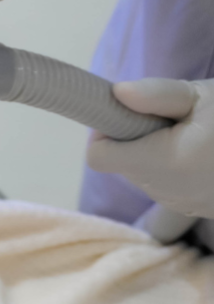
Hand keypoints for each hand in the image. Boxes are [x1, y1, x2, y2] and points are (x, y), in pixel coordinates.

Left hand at [88, 78, 213, 217]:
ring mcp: (183, 205)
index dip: (105, 131)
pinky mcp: (198, 210)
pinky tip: (207, 155)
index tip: (129, 114)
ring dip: (157, 154)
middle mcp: (167, 191)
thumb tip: (115, 93)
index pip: (99, 156)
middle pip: (122, 163)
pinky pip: (169, 187)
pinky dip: (177, 169)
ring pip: (144, 176)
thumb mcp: (205, 98)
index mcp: (163, 161)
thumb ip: (157, 95)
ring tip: (197, 137)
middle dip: (136, 140)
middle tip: (175, 120)